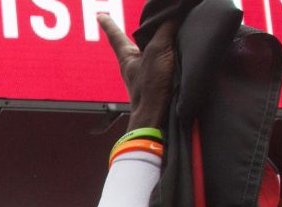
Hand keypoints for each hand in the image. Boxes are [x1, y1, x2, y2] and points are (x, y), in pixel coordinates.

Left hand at [99, 15, 177, 129]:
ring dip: (162, 42)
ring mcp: (146, 75)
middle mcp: (134, 65)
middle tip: (150, 18)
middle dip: (144, 30)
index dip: (108, 23)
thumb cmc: (150, 86)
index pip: (115, 35)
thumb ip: (164, 29)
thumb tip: (172, 15)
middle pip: (137, 41)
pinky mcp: (159, 82)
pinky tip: (182, 53)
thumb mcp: (158, 51)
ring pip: (153, 51)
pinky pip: (165, 62)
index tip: (99, 15)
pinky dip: (173, 54)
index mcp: (126, 57)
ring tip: (173, 30)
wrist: (157, 117)